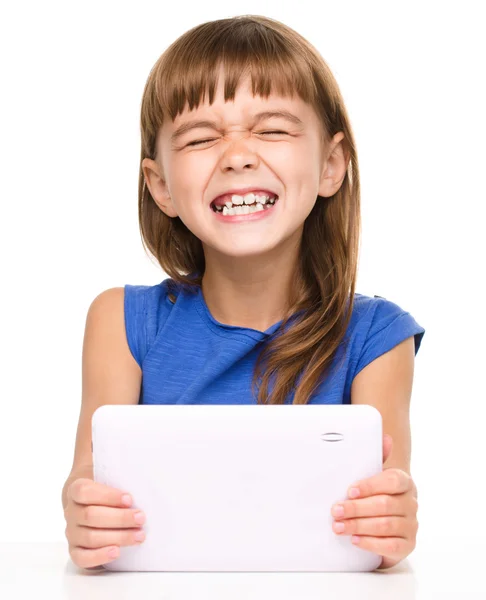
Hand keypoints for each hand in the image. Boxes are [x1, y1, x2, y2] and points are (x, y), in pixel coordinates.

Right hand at [64, 478, 146, 568]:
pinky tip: (117, 552)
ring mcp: (71, 532)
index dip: (107, 496)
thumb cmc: (105, 488)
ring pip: (90, 537)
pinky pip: (82, 557)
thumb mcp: (108, 475)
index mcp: (75, 489)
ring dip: (118, 537)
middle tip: (141, 518)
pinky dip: (99, 556)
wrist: (90, 504)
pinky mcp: (75, 550)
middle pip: (90, 516)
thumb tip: (138, 463)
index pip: (85, 491)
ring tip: (139, 535)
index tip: (130, 499)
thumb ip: (117, 472)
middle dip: (119, 518)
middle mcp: (71, 511)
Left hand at [330, 434, 418, 569]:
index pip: (392, 481)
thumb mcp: (374, 477)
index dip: (370, 485)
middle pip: (384, 505)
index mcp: (405, 482)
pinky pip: (390, 546)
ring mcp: (412, 525)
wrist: (389, 526)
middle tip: (336, 510)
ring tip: (338, 526)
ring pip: (385, 526)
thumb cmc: (377, 496)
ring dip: (358, 526)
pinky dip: (370, 543)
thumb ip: (376, 459)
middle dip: (356, 508)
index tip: (349, 490)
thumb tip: (385, 438)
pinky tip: (355, 540)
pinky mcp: (408, 545)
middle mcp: (412, 503)